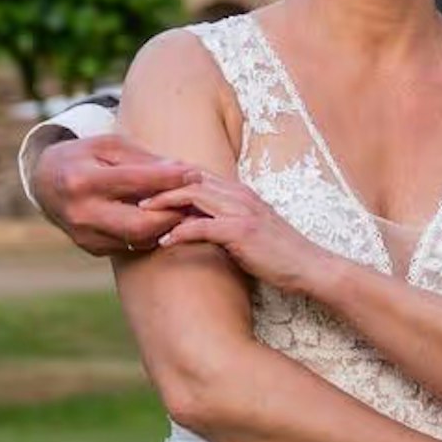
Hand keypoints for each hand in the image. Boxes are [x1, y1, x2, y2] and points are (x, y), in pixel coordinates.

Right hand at [33, 134, 195, 256]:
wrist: (45, 181)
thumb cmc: (84, 156)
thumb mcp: (109, 146)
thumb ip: (143, 159)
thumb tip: (183, 171)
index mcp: (82, 180)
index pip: (134, 182)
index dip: (169, 179)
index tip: (195, 173)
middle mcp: (81, 213)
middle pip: (139, 223)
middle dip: (173, 213)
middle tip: (196, 201)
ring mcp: (84, 235)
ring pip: (139, 239)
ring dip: (167, 225)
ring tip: (188, 209)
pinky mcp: (91, 248)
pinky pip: (131, 245)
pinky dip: (152, 233)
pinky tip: (167, 220)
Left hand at [147, 170, 327, 291]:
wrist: (309, 267)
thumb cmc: (279, 253)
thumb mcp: (248, 229)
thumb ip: (224, 219)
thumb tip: (194, 221)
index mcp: (240, 191)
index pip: (198, 174)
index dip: (169, 176)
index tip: (145, 184)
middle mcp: (240, 194)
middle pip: (190, 178)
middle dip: (159, 182)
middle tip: (133, 192)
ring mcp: (241, 210)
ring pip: (192, 195)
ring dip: (164, 202)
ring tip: (140, 212)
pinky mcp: (241, 232)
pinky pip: (202, 226)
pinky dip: (179, 231)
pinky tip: (164, 241)